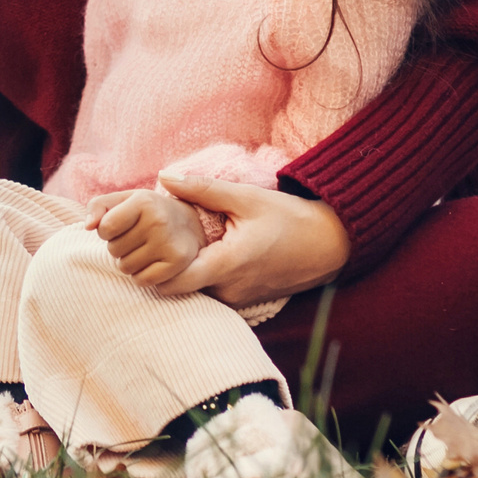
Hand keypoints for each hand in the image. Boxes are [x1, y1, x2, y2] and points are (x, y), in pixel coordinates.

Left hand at [87, 187, 209, 287]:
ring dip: (129, 262)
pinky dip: (142, 276)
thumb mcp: (122, 201)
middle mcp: (159, 221)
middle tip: (136, 238)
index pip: (104, 228)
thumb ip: (97, 206)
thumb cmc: (147, 212)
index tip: (118, 226)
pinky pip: (142, 281)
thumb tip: (88, 226)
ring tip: (144, 249)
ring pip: (125, 268)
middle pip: (114, 250)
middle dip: (118, 247)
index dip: (105, 231)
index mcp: (143, 201)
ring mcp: (170, 243)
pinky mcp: (178, 263)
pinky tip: (152, 263)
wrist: (189, 224)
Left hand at [150, 174, 351, 304]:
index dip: (152, 266)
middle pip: (179, 287)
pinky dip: (203, 274)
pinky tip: (204, 251)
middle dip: (163, 267)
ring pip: (196, 290)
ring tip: (179, 242)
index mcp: (226, 265)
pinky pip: (213, 291)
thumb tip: (164, 177)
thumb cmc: (289, 218)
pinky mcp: (245, 300)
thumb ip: (202, 189)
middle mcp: (230, 289)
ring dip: (184, 270)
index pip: (172, 282)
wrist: (330, 244)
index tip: (147, 245)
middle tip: (155, 240)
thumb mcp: (245, 197)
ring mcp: (238, 299)